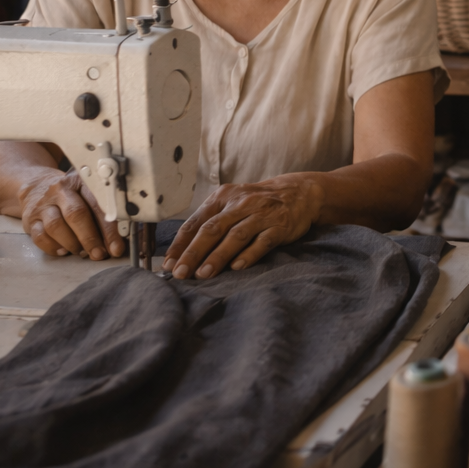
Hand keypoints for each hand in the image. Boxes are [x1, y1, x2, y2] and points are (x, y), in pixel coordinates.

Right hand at [18, 168, 123, 259]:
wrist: (38, 186)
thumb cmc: (71, 195)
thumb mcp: (88, 194)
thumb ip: (102, 212)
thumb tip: (119, 238)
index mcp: (81, 182)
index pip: (97, 204)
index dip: (109, 228)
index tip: (116, 246)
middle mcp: (60, 191)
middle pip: (76, 214)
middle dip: (91, 238)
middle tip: (100, 254)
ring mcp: (43, 205)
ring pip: (56, 226)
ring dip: (72, 244)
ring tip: (83, 253)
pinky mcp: (30, 219)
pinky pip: (40, 237)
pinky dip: (53, 247)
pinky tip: (64, 251)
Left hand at [164, 175, 321, 279]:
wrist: (299, 193)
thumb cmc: (257, 203)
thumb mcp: (232, 204)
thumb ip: (211, 223)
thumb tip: (183, 253)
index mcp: (223, 197)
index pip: (196, 222)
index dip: (181, 244)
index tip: (169, 264)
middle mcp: (241, 203)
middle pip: (212, 229)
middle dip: (194, 253)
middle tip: (180, 273)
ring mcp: (262, 214)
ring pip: (235, 236)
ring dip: (218, 257)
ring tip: (203, 274)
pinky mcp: (280, 226)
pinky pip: (262, 242)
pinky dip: (249, 255)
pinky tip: (237, 268)